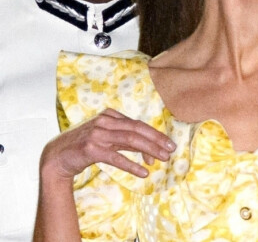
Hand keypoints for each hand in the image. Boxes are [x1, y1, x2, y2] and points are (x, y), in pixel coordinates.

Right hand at [41, 108, 175, 180]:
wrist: (56, 156)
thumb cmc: (85, 146)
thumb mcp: (106, 137)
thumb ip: (125, 139)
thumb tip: (150, 149)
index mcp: (110, 115)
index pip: (138, 124)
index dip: (154, 135)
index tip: (168, 144)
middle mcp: (105, 121)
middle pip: (137, 130)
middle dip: (156, 140)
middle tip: (171, 150)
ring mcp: (98, 134)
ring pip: (130, 141)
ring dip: (149, 150)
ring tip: (162, 159)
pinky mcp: (91, 149)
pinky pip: (116, 157)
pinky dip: (132, 165)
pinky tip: (143, 172)